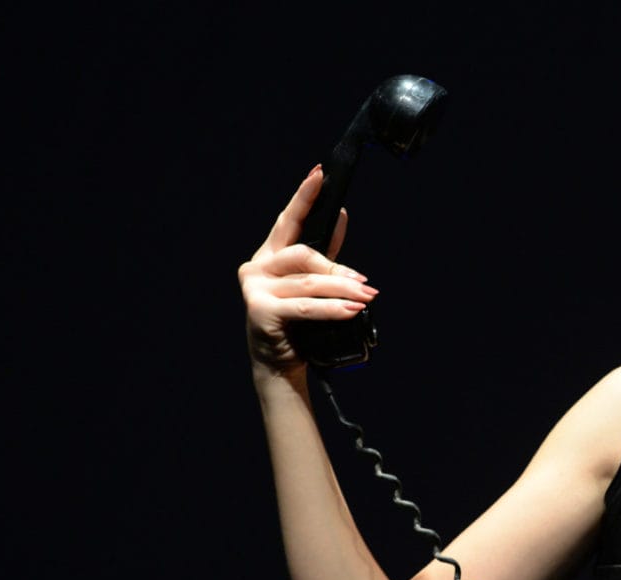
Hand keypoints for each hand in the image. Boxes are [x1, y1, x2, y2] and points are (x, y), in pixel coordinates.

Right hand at [238, 165, 377, 372]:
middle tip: (365, 284)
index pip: (289, 220)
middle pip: (303, 254)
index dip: (305, 197)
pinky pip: (305, 306)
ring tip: (366, 298)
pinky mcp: (260, 310)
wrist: (280, 365)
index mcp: (269, 256)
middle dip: (337, 270)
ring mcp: (254, 288)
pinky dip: (332, 309)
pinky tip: (351, 311)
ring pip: (308, 282)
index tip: (320, 173)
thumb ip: (325, 255)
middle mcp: (256, 267)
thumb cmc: (297, 323)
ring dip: (342, 291)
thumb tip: (341, 217)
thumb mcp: (312, 285)